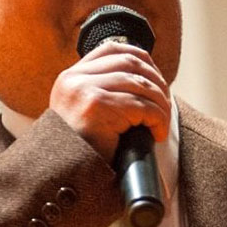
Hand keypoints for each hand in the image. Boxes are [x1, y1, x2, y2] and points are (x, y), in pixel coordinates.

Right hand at [49, 41, 170, 163]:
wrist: (61, 176)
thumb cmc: (79, 151)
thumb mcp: (82, 112)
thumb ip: (101, 91)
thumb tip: (144, 79)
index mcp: (70, 77)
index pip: (111, 49)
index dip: (141, 58)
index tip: (155, 77)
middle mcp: (75, 79)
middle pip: (130, 63)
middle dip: (156, 81)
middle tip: (165, 104)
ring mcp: (84, 90)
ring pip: (140, 84)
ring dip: (161, 103)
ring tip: (162, 122)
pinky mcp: (96, 106)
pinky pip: (142, 106)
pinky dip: (158, 119)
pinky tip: (157, 133)